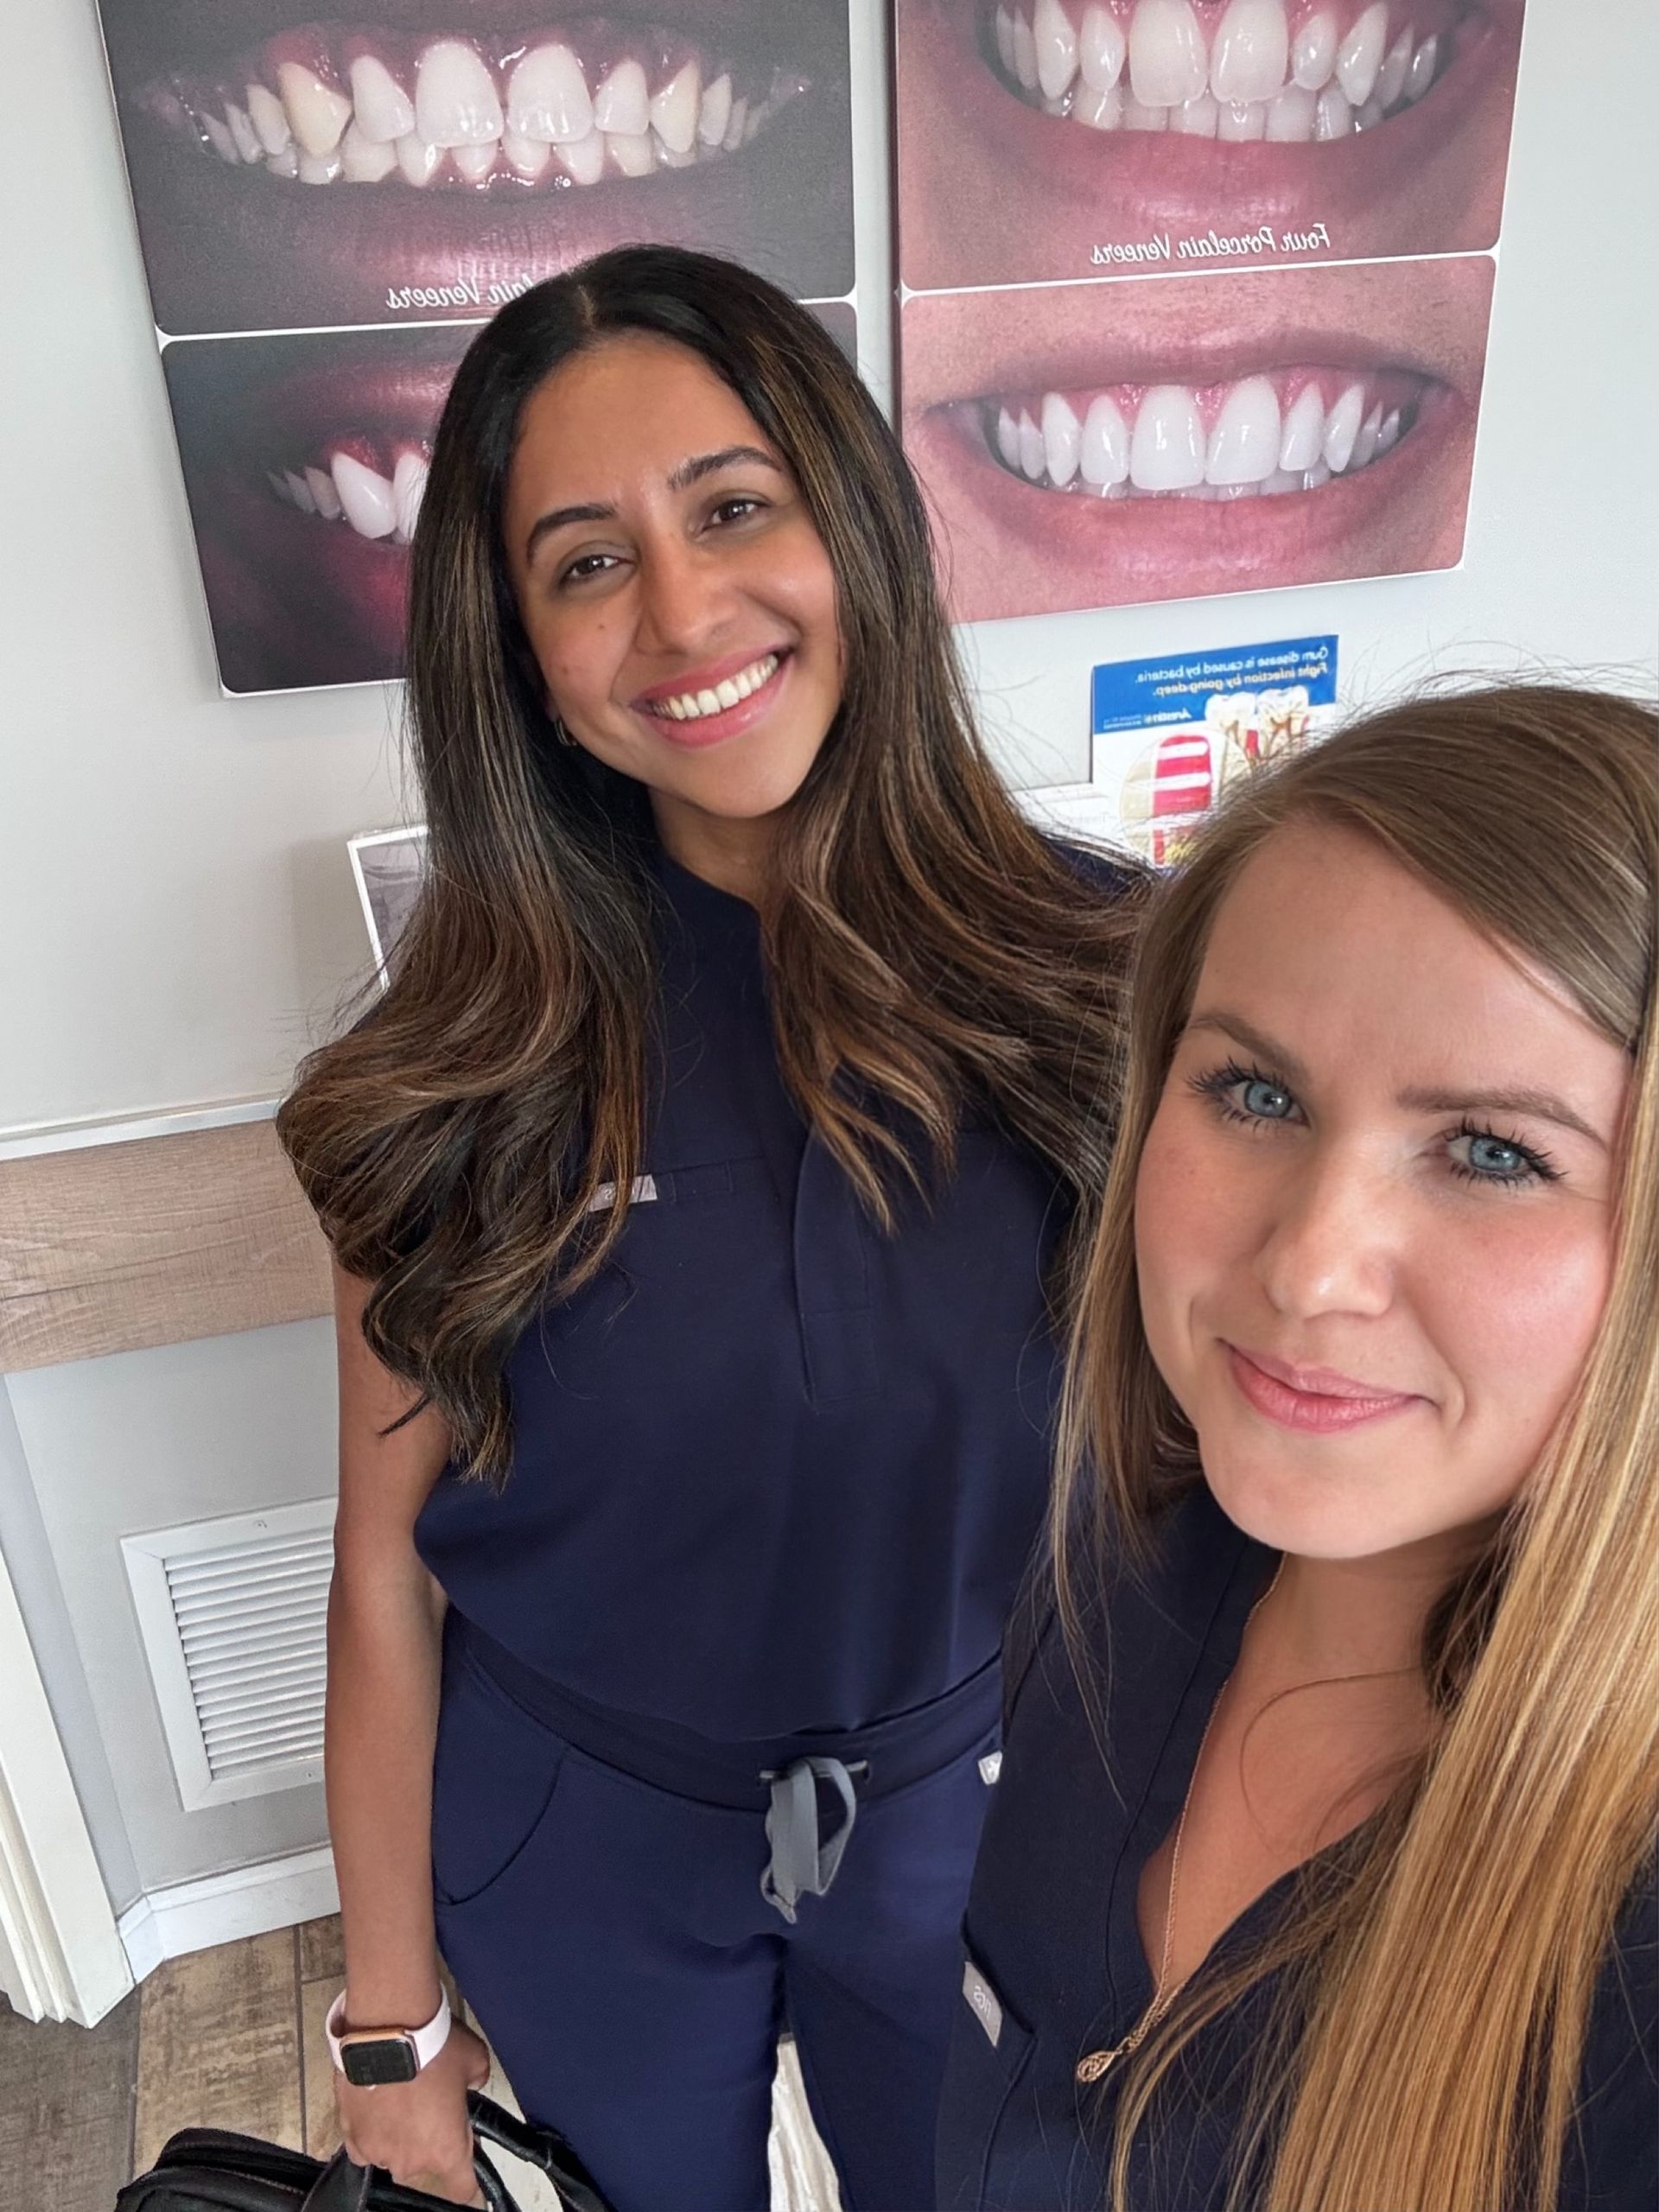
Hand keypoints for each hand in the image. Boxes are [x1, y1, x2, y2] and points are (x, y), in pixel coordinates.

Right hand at [336, 2013, 492, 2204]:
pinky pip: (363, 2147)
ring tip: (400, 2099)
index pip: (462, 2188)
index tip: (469, 2175)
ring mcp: (377, 2152)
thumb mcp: (475, 2059)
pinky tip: (376, 2107)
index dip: (469, 2183)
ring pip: (392, 2155)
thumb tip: (473, 2084)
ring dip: (398, 2137)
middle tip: (430, 2109)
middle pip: (425, 2168)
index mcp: (447, 2151)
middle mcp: (411, 2162)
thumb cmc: (435, 2046)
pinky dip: (370, 2132)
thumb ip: (478, 2081)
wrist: (387, 2029)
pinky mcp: (349, 2136)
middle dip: (430, 2145)